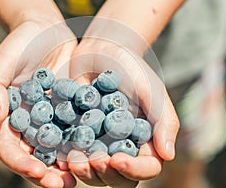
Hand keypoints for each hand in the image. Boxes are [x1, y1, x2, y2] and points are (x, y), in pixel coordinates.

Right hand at [0, 20, 77, 187]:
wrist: (46, 30)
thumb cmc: (20, 44)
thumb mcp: (1, 63)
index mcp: (9, 118)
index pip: (10, 148)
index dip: (21, 163)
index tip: (37, 172)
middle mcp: (31, 124)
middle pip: (36, 156)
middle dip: (47, 174)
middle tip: (63, 185)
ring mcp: (52, 119)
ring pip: (58, 149)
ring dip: (68, 165)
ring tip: (82, 177)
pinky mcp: (72, 110)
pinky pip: (77, 130)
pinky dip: (84, 144)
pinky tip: (97, 152)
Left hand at [63, 38, 178, 186]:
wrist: (101, 50)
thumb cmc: (132, 68)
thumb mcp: (151, 90)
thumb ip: (163, 120)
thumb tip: (169, 155)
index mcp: (143, 141)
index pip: (146, 166)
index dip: (134, 169)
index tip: (119, 159)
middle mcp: (120, 147)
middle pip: (116, 176)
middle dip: (105, 174)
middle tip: (94, 161)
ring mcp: (96, 143)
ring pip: (92, 171)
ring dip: (83, 171)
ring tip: (72, 159)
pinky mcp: (74, 134)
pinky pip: (69, 152)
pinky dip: (63, 158)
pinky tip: (57, 154)